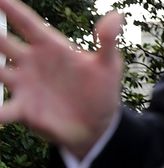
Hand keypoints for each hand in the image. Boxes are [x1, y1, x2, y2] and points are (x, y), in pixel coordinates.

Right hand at [0, 1, 124, 157]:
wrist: (98, 125)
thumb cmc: (101, 90)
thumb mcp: (108, 66)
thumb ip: (107, 41)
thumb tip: (117, 15)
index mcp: (50, 47)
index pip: (27, 23)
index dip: (13, 9)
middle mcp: (31, 63)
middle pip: (3, 43)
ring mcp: (24, 85)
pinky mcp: (23, 108)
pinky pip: (4, 109)